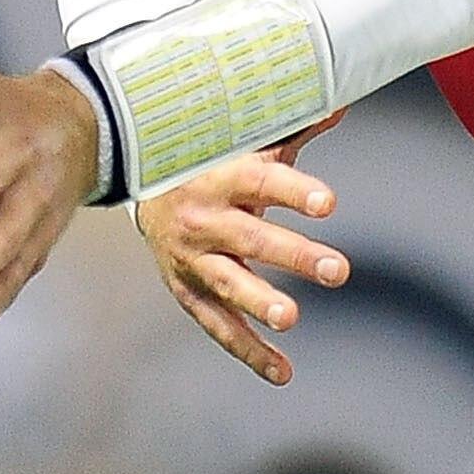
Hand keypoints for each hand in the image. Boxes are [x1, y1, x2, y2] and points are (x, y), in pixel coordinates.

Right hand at [139, 115, 347, 385]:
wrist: (133, 184)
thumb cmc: (204, 161)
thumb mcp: (241, 143)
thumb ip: (291, 130)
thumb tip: (339, 102)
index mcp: (219, 175)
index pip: (261, 181)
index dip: (294, 191)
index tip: (328, 203)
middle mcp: (203, 219)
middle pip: (251, 238)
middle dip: (295, 256)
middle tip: (338, 270)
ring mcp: (193, 260)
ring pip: (228, 285)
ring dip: (260, 302)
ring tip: (291, 317)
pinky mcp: (188, 292)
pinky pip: (219, 326)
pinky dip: (250, 351)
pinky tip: (283, 371)